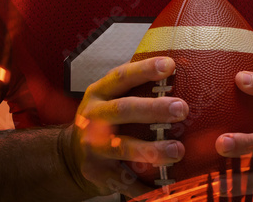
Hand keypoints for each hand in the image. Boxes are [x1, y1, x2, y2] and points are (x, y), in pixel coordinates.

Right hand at [65, 57, 188, 198]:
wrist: (71, 154)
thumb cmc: (104, 119)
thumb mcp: (110, 97)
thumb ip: (135, 86)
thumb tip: (176, 70)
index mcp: (99, 93)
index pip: (122, 76)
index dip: (144, 70)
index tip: (169, 66)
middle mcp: (94, 117)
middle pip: (123, 109)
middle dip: (154, 109)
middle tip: (182, 109)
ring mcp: (93, 146)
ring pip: (123, 147)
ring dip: (152, 149)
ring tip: (177, 150)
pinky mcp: (98, 172)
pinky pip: (124, 180)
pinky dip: (144, 185)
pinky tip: (165, 186)